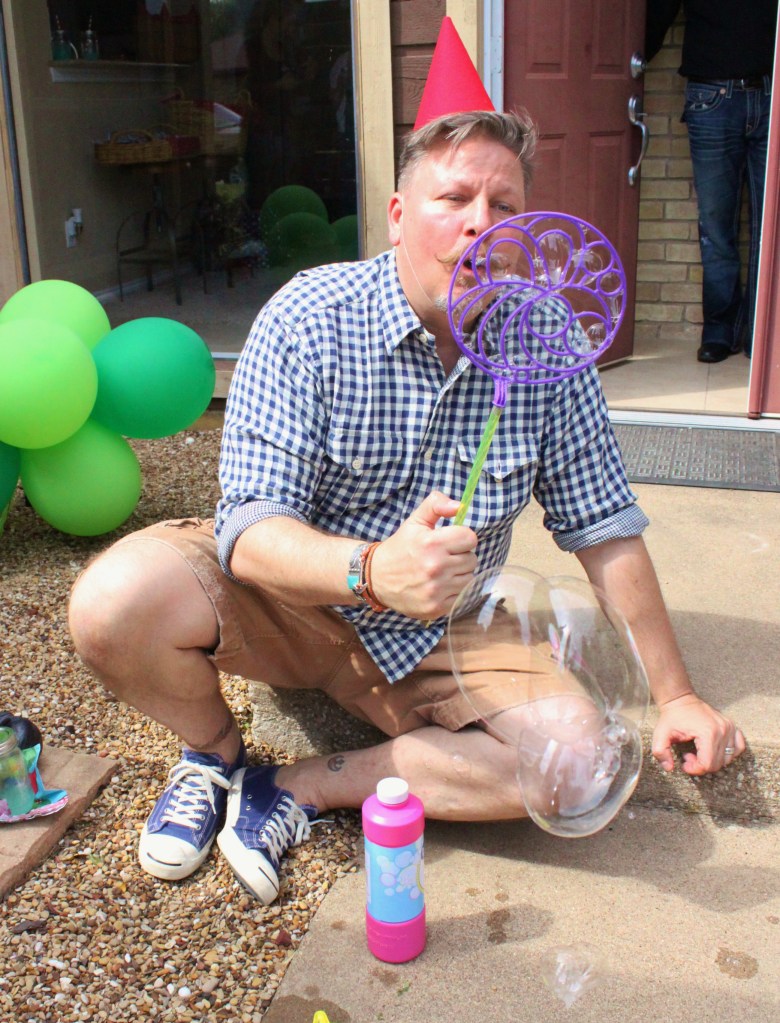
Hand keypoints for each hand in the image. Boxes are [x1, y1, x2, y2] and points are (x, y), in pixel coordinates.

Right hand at [370, 491, 477, 619]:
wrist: (376, 578)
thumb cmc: (400, 548)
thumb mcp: (415, 521)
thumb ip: (436, 505)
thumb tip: (459, 506)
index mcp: (432, 543)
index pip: (470, 538)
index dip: (461, 538)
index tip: (450, 542)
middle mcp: (435, 567)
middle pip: (472, 560)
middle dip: (460, 557)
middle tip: (443, 558)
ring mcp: (436, 590)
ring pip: (469, 579)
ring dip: (458, 575)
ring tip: (441, 572)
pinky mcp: (436, 608)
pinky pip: (461, 597)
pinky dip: (453, 592)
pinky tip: (439, 586)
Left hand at [652, 692, 745, 774]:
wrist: (680, 699)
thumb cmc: (671, 717)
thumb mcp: (660, 734)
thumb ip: (660, 752)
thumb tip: (669, 768)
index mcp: (708, 732)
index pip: (707, 764)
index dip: (694, 769)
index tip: (684, 760)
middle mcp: (723, 730)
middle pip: (717, 764)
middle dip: (701, 765)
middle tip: (688, 755)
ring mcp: (730, 728)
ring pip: (727, 759)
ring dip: (712, 760)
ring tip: (698, 751)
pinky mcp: (732, 726)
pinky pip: (738, 748)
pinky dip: (727, 754)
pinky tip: (713, 750)